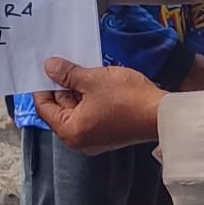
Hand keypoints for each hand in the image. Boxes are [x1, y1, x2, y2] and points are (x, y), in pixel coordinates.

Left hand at [34, 57, 164, 153]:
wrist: (160, 114)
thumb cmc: (128, 100)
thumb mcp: (93, 80)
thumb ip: (67, 74)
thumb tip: (50, 68)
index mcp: (70, 132)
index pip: (44, 108)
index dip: (43, 86)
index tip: (45, 69)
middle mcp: (79, 140)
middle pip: (61, 109)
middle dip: (63, 86)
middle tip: (66, 64)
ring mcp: (95, 138)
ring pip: (77, 109)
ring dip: (79, 90)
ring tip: (84, 70)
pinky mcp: (108, 133)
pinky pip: (91, 113)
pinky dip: (90, 97)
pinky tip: (97, 81)